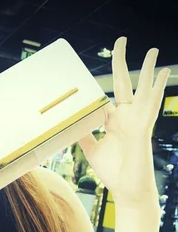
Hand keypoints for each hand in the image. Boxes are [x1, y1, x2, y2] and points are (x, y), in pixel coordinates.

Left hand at [78, 37, 169, 206]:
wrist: (127, 191)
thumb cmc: (113, 172)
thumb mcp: (91, 150)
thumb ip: (83, 135)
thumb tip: (69, 123)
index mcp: (114, 121)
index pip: (107, 95)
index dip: (99, 84)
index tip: (89, 70)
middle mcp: (127, 117)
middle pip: (124, 83)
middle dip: (121, 62)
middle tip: (121, 40)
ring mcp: (136, 121)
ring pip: (142, 89)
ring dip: (147, 69)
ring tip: (152, 50)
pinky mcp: (143, 128)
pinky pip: (151, 104)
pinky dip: (157, 88)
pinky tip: (163, 73)